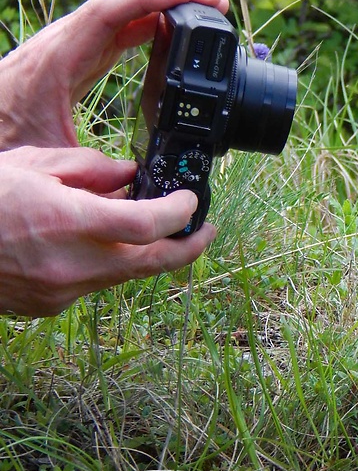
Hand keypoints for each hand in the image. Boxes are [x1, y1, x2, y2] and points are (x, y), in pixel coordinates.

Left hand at [0, 0, 228, 149]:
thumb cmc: (1, 142)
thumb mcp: (51, 156)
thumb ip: (94, 166)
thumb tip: (142, 180)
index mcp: (62, 55)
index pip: (116, 8)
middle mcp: (66, 41)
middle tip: (212, 0)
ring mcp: (69, 45)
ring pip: (121, 7)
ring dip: (160, 2)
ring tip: (199, 9)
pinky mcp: (72, 56)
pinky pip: (114, 27)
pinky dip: (144, 22)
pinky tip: (166, 31)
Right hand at [0, 146, 216, 315]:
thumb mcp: (36, 164)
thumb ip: (92, 169)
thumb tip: (131, 176)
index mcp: (68, 222)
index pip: (148, 226)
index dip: (181, 214)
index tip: (191, 201)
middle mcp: (71, 265)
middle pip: (150, 265)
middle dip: (188, 249)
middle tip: (207, 231)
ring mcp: (61, 292)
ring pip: (122, 274)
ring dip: (140, 252)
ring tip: (142, 223)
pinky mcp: (49, 306)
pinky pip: (92, 283)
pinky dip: (103, 261)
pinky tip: (93, 241)